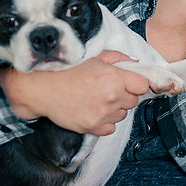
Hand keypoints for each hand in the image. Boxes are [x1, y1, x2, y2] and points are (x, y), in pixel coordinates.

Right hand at [0, 51, 150, 134]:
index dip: (136, 84)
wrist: (43, 88)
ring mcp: (102, 114)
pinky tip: (92, 110)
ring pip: (122, 115)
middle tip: (107, 90)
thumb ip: (119, 58)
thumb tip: (136, 63)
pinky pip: (110, 128)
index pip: (143, 85)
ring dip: (115, 109)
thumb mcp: (95, 57)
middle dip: (124, 95)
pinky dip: (104, 122)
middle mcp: (111, 97)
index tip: (129, 83)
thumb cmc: (68, 70)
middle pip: (133, 101)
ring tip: (97, 100)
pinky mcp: (93, 127)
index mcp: (114, 78)